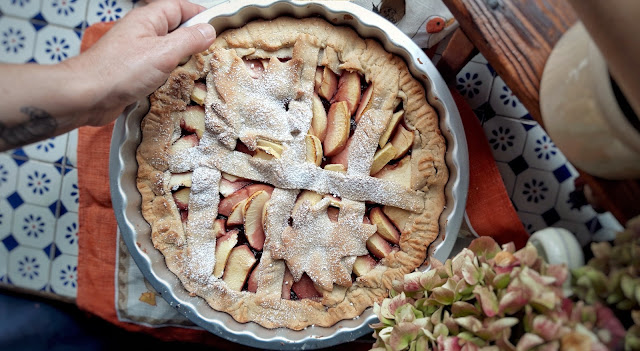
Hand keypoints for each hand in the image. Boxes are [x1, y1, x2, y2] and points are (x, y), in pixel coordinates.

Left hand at [72, 0, 215, 125]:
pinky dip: (170, 72)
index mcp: (148, 19)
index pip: (180, 7)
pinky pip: (158, 66)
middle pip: (175, 27)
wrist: (86, 96)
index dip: (201, 15)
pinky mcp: (133, 70)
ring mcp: (136, 51)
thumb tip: (210, 31)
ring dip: (183, 57)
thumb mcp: (163, 53)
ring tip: (201, 68)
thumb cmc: (120, 71)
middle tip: (215, 51)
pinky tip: (178, 82)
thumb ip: (189, 40)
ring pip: (167, 48)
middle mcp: (142, 31)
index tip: (220, 27)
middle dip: (195, 37)